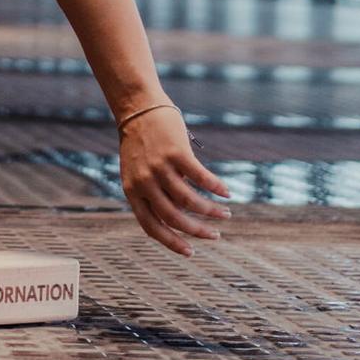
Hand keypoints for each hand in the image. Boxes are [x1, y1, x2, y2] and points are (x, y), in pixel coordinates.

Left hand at [117, 106, 230, 256]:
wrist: (138, 108)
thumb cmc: (141, 143)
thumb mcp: (138, 172)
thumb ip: (154, 194)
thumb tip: (181, 216)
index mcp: (132, 192)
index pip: (152, 227)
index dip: (172, 242)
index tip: (191, 252)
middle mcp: (144, 183)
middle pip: (174, 217)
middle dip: (197, 230)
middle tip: (215, 235)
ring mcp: (160, 168)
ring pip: (190, 200)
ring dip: (211, 210)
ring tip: (225, 214)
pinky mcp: (176, 153)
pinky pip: (200, 177)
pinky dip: (215, 187)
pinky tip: (227, 193)